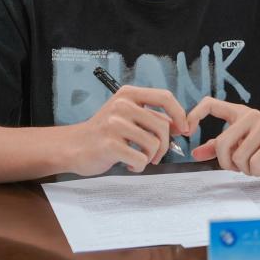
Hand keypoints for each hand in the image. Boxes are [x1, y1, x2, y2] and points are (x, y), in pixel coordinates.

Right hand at [65, 86, 189, 175]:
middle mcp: (121, 105)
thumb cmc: (105, 133)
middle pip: (162, 125)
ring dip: (151, 157)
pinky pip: (140, 159)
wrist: (74, 146)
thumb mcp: (128, 117)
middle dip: (165, 145)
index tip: (185, 130)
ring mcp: (114, 124)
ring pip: (153, 144)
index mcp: (128, 94)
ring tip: (139, 158)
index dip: (180, 114)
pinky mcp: (109, 144)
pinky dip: (139, 166)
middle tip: (156, 155)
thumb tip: (181, 126)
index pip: (165, 97)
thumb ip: (152, 118)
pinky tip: (129, 164)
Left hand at [188, 97, 259, 175]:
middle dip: (227, 163)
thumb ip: (220, 148)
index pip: (210, 104)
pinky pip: (253, 163)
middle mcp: (250, 116)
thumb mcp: (245, 146)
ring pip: (238, 157)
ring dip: (246, 170)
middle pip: (221, 143)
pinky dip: (257, 171)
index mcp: (240, 114)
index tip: (187, 131)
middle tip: (240, 167)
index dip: (194, 115)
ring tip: (258, 164)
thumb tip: (196, 153)